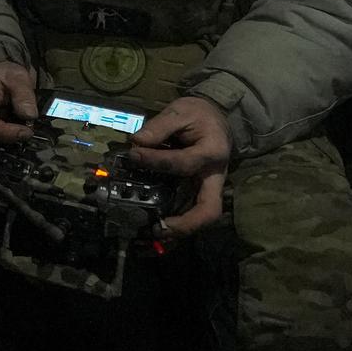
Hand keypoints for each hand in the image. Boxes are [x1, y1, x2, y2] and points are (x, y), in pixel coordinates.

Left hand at [129, 96, 232, 238]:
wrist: (217, 118)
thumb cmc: (199, 115)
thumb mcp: (180, 111)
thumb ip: (159, 126)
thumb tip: (137, 142)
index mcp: (213, 153)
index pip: (183, 163)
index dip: (157, 161)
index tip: (134, 155)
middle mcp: (216, 176)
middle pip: (209, 210)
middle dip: (185, 224)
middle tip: (159, 228)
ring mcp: (209, 188)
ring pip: (200, 218)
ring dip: (178, 233)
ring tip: (152, 239)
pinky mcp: (199, 193)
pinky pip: (190, 214)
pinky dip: (175, 228)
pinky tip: (155, 235)